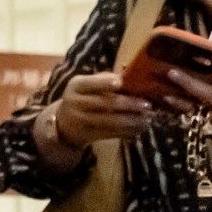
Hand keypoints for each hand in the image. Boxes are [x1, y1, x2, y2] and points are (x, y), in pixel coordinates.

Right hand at [44, 71, 163, 149]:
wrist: (64, 123)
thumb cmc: (84, 97)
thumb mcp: (88, 85)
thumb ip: (106, 79)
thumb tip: (132, 76)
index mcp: (76, 85)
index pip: (90, 83)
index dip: (105, 83)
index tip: (121, 83)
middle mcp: (75, 102)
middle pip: (104, 103)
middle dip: (128, 104)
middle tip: (147, 105)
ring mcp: (79, 120)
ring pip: (109, 121)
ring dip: (131, 121)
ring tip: (146, 119)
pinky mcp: (86, 135)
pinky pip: (110, 134)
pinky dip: (127, 132)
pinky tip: (139, 129)